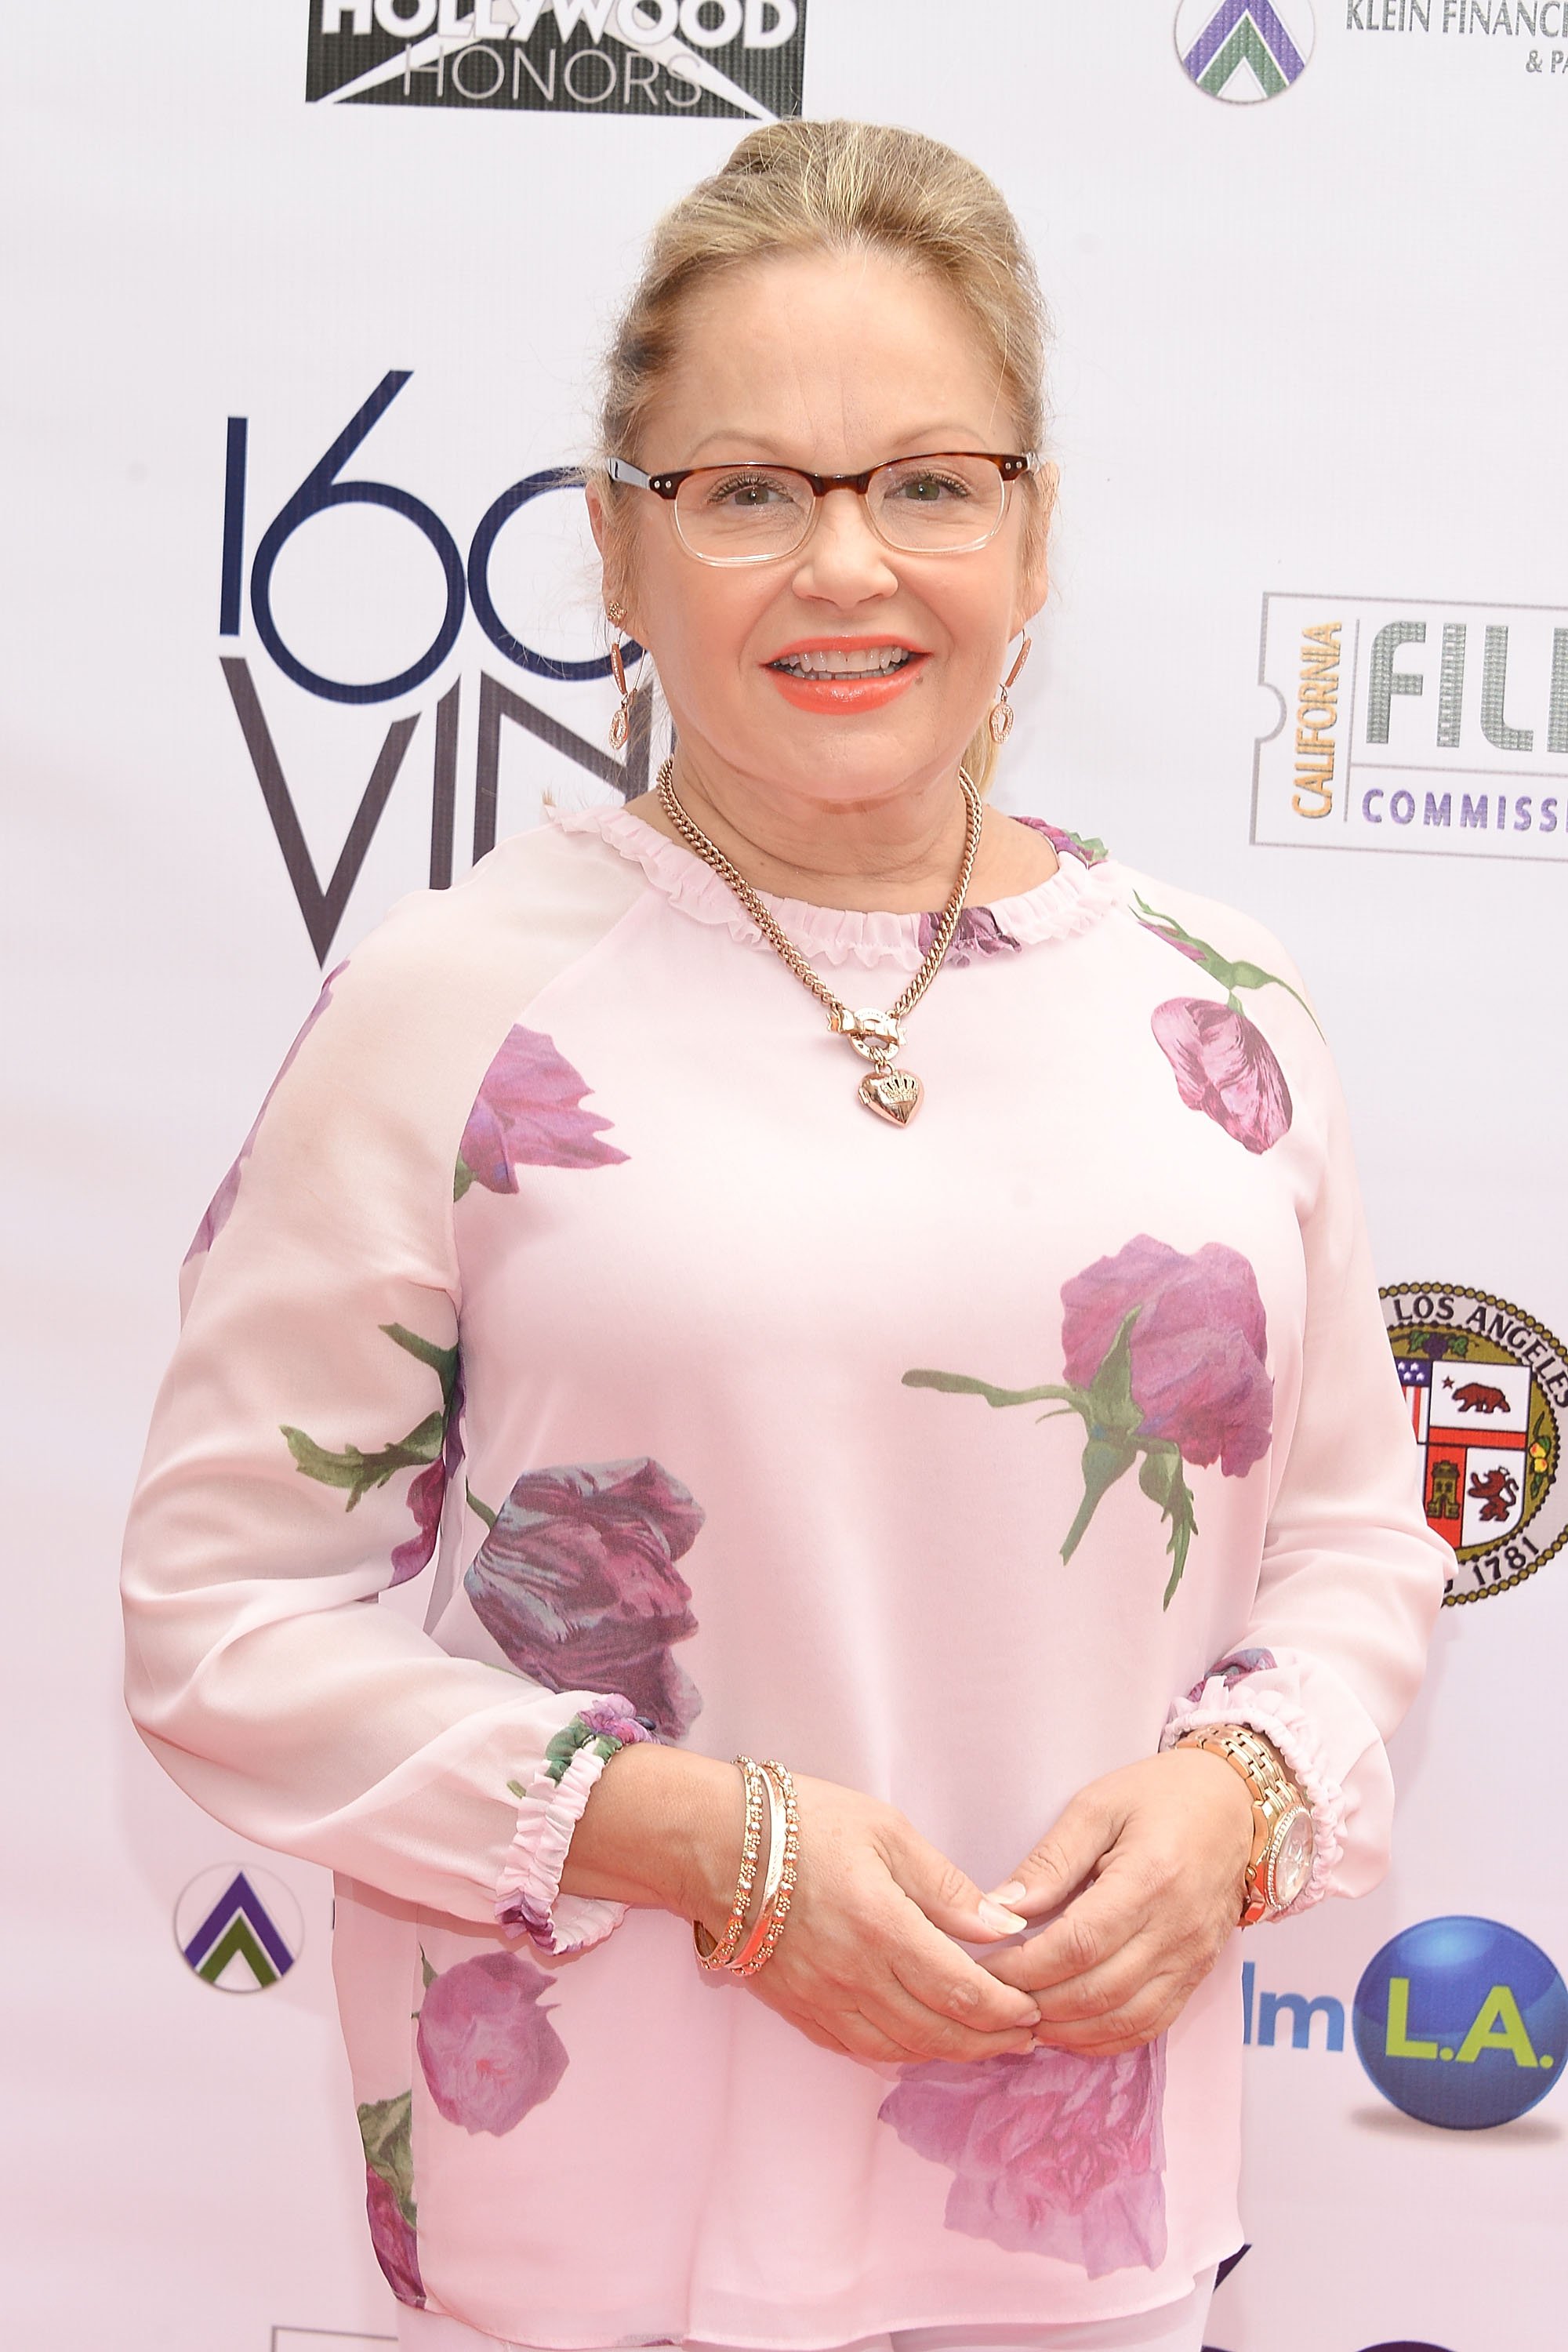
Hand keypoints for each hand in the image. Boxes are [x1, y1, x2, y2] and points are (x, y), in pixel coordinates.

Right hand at [564, 1746, 1041, 2065]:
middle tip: (1028, 2038)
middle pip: (939, 2033)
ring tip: (986, 2043)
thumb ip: (945, 1887)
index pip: (962, 1991)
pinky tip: (923, 2042)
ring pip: (901, 2049)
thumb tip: (1002, 1927)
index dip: (1008, 2010)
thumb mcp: (885, 1831)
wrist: (714, 1844)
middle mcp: (854, 1976)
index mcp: (883, 1928)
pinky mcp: (798, 2009)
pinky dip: (901, 2052)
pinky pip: (859, 2047)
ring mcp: (823, 1999)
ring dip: (951, 2053)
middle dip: (991, 2041)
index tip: (1037, 2009)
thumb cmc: (803, 1822)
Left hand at [979, 1748, 1254, 2056]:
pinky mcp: (1197, 1976)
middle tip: (993, 1996)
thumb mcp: (1097, 1807)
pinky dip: (1103, 2040)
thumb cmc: (1161, 1796)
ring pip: (1122, 2021)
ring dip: (1065, 2030)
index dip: (1024, 1967)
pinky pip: (1150, 2026)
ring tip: (1021, 2015)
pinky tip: (1066, 2029)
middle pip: (1096, 1992)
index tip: (985, 1968)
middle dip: (1035, 2002)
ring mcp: (1192, 1959)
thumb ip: (1050, 1861)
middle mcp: (1176, 1929)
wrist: (1234, 1805)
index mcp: (1149, 1878)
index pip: (1077, 1945)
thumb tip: (1000, 1910)